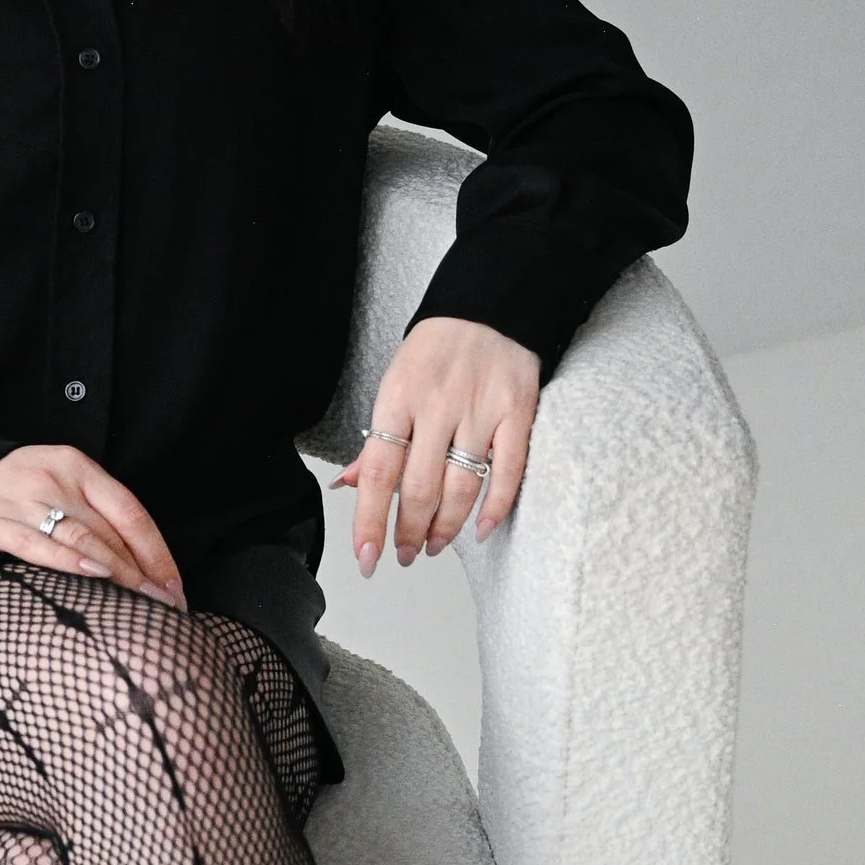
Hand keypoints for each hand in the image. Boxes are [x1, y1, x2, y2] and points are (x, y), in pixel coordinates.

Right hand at [0, 446, 186, 601]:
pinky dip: (68, 562)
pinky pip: (36, 545)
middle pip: (109, 531)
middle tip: (165, 606)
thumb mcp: (60, 484)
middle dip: (142, 572)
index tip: (175, 586)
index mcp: (77, 466)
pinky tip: (94, 578)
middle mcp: (54, 479)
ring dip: (117, 574)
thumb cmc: (19, 490)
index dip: (157, 551)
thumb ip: (96, 513)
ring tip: (141, 605)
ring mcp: (22, 499)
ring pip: (81, 538)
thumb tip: (144, 565)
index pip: (130, 511)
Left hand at [331, 315, 539, 572]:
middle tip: (404, 554)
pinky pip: (507, 472)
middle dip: (409, 533)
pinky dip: (494, 507)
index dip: (370, 521)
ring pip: (461, 487)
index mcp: (398, 398)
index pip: (378, 472)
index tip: (367, 557)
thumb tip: (347, 485)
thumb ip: (376, 440)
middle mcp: (437, 407)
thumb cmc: (435, 352)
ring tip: (432, 546)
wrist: (490, 307)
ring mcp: (480, 411)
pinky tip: (481, 530)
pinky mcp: (517, 414)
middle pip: (419, 488)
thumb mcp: (394, 385)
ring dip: (445, 527)